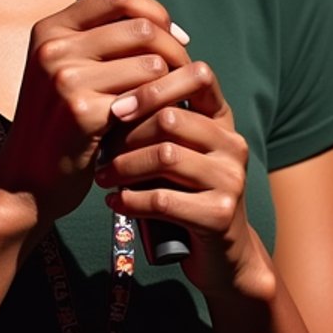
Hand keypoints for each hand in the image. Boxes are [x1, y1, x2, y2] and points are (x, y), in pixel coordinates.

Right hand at [0, 0, 190, 226]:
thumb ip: (99, 43)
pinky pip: (145, 99)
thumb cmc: (57, 125)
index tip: (175, 37)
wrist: (25, 179)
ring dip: (169, 85)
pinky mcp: (81, 112)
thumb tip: (162, 24)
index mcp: (50, 30)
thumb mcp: (64, 72)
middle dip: (174, 50)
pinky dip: (159, 110)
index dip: (155, 11)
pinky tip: (155, 124)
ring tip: (167, 102)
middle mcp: (53, 48)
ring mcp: (64, 79)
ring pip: (150, 63)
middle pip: (141, 28)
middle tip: (184, 75)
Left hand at [94, 60, 274, 299]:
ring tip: (103, 176)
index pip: (198, 76)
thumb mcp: (176, 152)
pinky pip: (163, 199)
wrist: (221, 255)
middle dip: (126, 135)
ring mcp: (231, 179)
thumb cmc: (185, 194)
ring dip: (124, 167)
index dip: (153, 85)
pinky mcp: (221, 214)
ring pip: (165, 156)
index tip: (116, 106)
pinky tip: (115, 202)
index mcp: (222, 120)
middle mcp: (233, 144)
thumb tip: (104, 95)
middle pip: (170, 118)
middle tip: (100, 150)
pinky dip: (131, 200)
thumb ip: (157, 122)